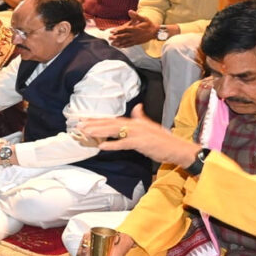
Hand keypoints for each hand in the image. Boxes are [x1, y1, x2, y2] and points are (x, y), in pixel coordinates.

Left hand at [77, 104, 199, 166]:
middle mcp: (134, 125)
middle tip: (78, 125)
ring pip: (114, 131)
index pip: (112, 120)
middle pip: (110, 123)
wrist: (176, 148)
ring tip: (85, 132)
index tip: (84, 121)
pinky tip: (102, 146)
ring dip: (99, 131)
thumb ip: (141, 117)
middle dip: (93, 124)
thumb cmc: (162, 140)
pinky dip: (113, 144)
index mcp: (134, 122)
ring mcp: (137, 133)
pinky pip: (124, 144)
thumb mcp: (149, 126)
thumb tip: (137, 107)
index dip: (97, 120)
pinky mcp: (141, 142)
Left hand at [108, 10, 157, 47]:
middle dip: (116, 37)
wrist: (155, 32)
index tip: (112, 31)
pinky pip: (129, 45)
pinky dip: (124, 46)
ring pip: (125, 41)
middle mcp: (134, 35)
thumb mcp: (144, 18)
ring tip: (112, 44)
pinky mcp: (136, 42)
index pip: (124, 29)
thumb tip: (130, 11)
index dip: (118, 30)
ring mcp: (135, 39)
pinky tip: (119, 47)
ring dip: (118, 43)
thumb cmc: (149, 24)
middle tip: (109, 38)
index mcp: (135, 28)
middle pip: (123, 36)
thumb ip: (136, 15)